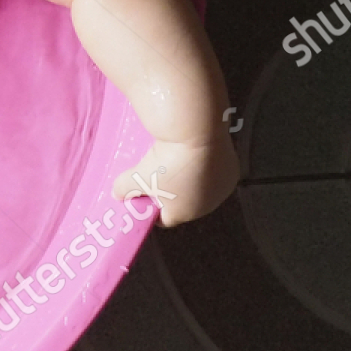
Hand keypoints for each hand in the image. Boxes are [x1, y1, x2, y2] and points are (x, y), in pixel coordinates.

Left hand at [112, 134, 238, 227]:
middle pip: (184, 202)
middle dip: (169, 192)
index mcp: (186, 213)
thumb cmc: (166, 162)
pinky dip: (202, 165)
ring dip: (187, 178)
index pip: (164, 218)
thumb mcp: (137, 177)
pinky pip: (211, 171)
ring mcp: (223, 186)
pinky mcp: (232, 168)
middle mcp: (209, 204)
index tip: (141, 195)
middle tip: (155, 174)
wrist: (199, 132)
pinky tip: (192, 153)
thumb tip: (118, 194)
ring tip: (173, 160)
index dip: (150, 207)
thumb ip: (124, 189)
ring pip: (199, 186)